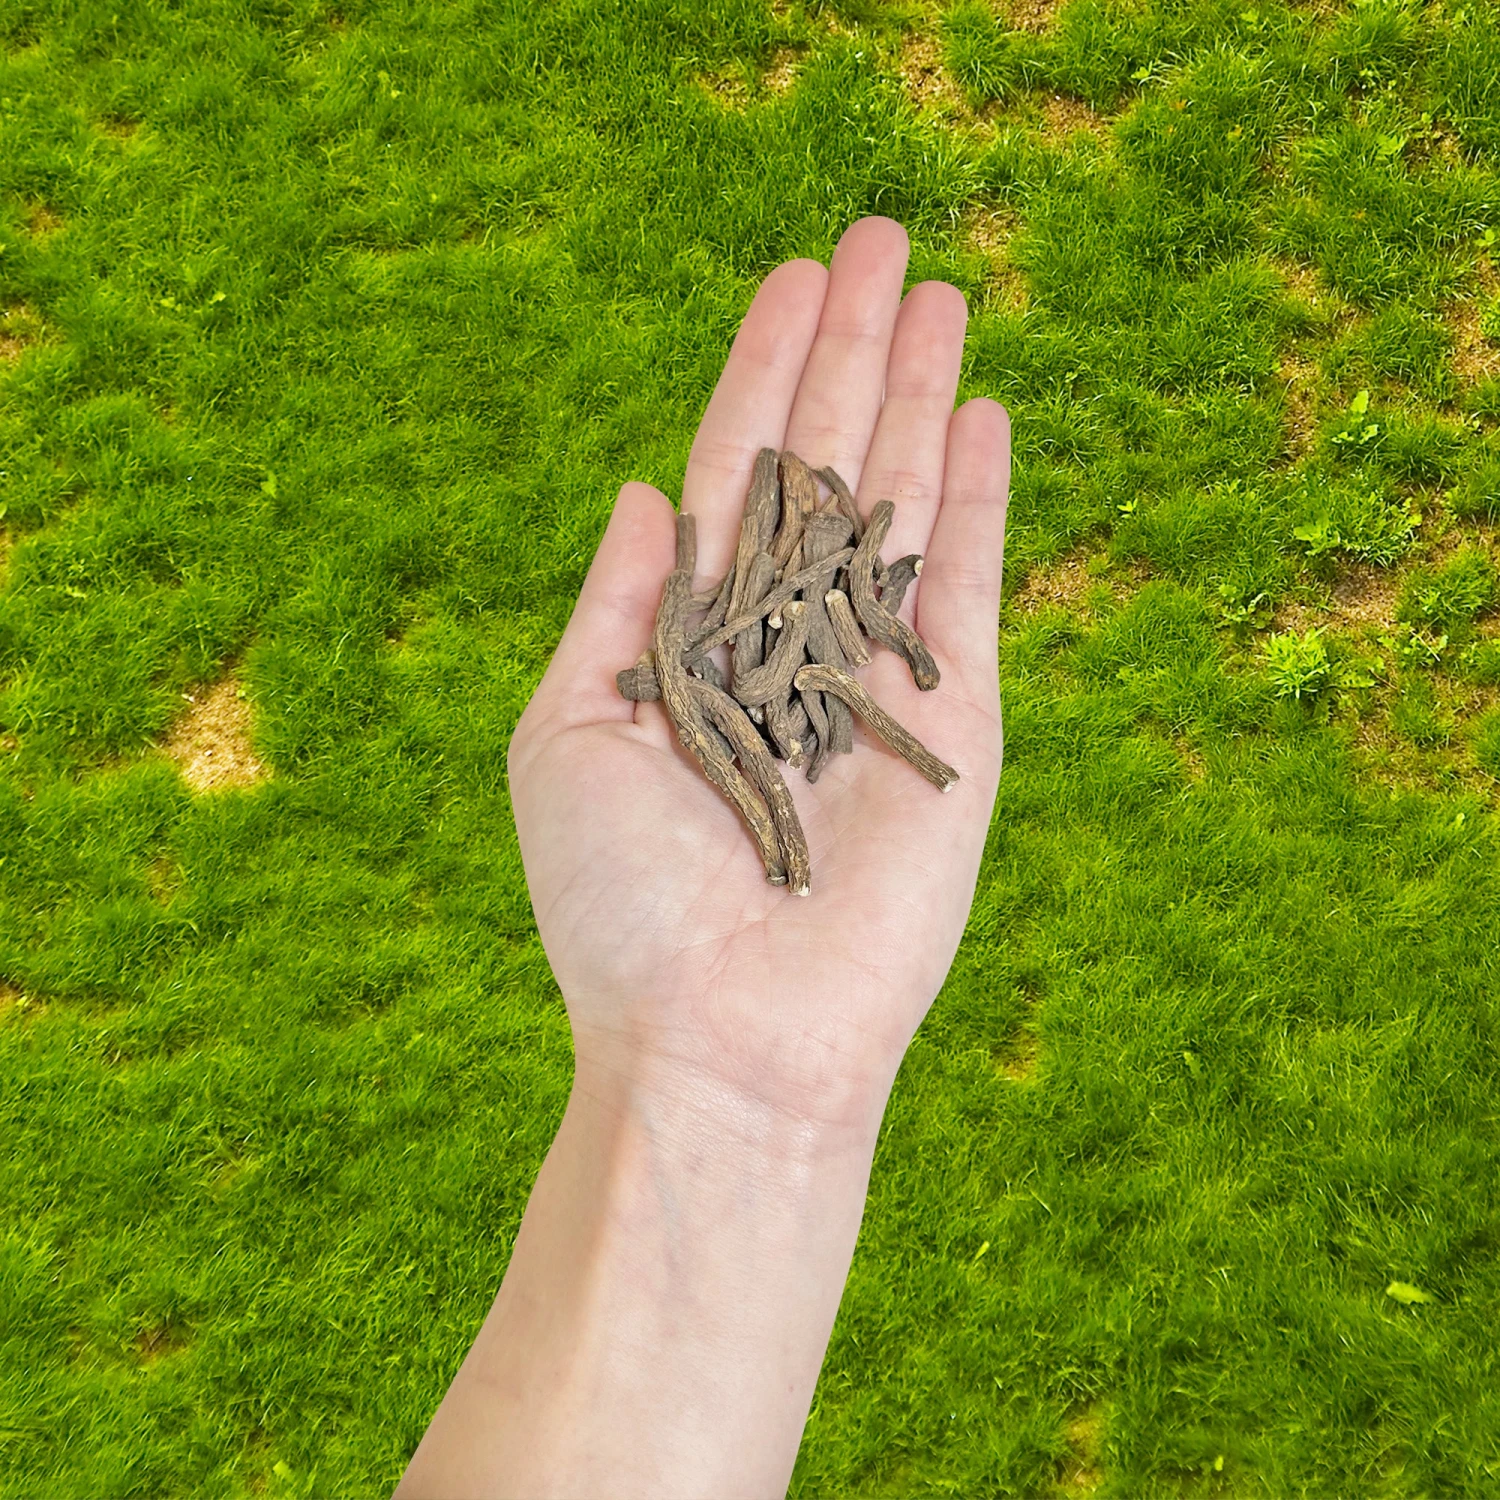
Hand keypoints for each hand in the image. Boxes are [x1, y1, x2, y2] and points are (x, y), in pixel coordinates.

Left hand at [507, 217, 1009, 1131]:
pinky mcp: (954, 724)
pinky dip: (975, 501)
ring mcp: (872, 677)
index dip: (761, 372)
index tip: (793, 277)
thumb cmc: (620, 906)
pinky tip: (980, 415)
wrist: (723, 1038)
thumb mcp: (571, 735)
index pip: (735, 475)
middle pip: (824, 465)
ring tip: (943, 292)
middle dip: (852, 351)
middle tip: (882, 236)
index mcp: (693, 640)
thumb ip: (619, 607)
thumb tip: (648, 487)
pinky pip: (966, 587)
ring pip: (901, 503)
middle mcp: (785, 643)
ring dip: (919, 396)